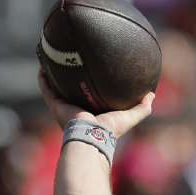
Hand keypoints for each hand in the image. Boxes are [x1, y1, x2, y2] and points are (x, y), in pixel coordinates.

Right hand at [38, 70, 153, 136]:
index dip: (90, 84)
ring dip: (53, 75)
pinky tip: (43, 66)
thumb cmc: (111, 128)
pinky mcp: (56, 105)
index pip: (91, 95)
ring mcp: (65, 106)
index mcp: (93, 110)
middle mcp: (77, 108)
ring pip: (56, 87)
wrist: (93, 135)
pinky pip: (46, 89)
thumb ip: (142, 108)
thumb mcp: (130, 116)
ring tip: (52, 59)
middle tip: (70, 61)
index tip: (93, 70)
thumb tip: (152, 94)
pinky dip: (43, 79)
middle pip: (72, 90)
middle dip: (70, 78)